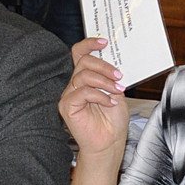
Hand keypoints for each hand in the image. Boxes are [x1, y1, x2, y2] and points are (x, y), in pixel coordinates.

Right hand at [60, 37, 127, 159]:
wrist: (109, 143)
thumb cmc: (112, 121)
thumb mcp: (117, 92)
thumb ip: (111, 77)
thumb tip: (115, 60)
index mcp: (86, 78)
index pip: (79, 54)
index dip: (89, 44)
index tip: (104, 41)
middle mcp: (75, 84)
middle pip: (83, 62)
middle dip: (104, 66)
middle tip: (118, 76)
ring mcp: (69, 95)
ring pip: (83, 76)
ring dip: (104, 82)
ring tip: (116, 91)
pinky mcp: (67, 106)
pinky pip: (81, 92)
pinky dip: (99, 95)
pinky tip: (108, 103)